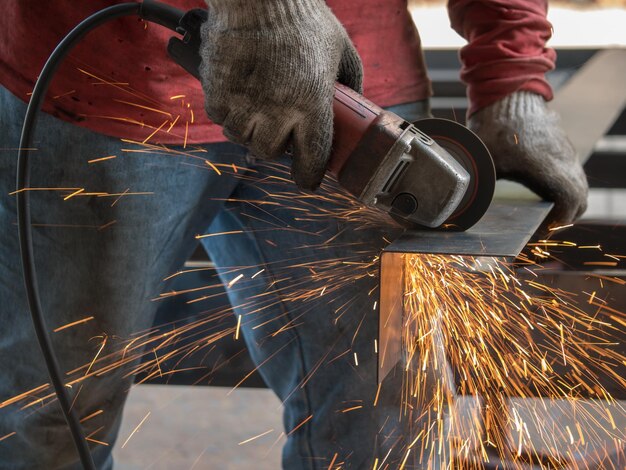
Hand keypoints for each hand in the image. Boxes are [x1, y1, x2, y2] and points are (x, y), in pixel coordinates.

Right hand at [200, 0, 362, 189]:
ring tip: (257, 110)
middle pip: (270, 152)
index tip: (306, 179)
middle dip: (275, 145)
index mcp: (312, 103)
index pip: (311, 158)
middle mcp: (278, 110)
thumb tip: (356, 103)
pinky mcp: (218, 92)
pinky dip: (228, 113)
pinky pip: (221, 119)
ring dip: (249, 130)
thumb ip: (351, 82)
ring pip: (242, 139)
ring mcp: (244, 103)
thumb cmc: (304, 18)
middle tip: (279, 129)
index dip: (308, 175)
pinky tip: (238, 96)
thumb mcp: (341, 49)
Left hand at [468, 92, 588, 225]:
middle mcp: (564, 161)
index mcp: (548, 168)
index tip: (537, 230)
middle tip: (539, 226)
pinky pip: (573, 173)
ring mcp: (566, 153)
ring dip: (565, 203)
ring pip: (578, 186)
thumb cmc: (495, 126)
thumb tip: (463, 208)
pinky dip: (564, 187)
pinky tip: (541, 191)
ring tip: (541, 213)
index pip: (569, 205)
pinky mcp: (563, 146)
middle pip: (579, 201)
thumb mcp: (483, 160)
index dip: (556, 223)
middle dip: (563, 219)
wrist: (509, 92)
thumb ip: (478, 185)